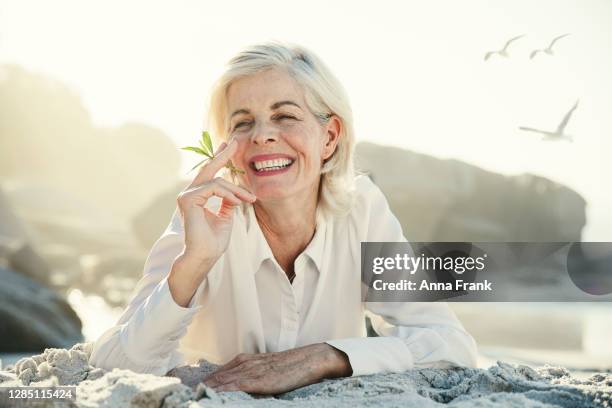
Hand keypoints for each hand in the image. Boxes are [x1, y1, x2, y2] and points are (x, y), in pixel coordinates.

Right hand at [176, 139, 255, 262]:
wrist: (203, 257)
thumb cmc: (212, 243)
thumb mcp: (225, 218)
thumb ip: (227, 203)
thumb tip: (234, 193)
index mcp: (197, 198)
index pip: (209, 175)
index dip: (219, 160)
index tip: (229, 147)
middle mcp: (189, 194)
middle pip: (207, 169)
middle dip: (222, 155)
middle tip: (233, 141)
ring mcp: (186, 196)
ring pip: (217, 181)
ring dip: (236, 190)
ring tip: (250, 199)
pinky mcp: (188, 199)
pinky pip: (214, 188)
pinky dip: (229, 194)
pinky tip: (238, 201)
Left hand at [202, 343, 351, 394]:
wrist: (311, 359)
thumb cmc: (290, 365)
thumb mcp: (266, 368)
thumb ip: (250, 374)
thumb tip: (233, 385)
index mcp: (246, 361)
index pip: (219, 373)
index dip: (205, 382)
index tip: (189, 389)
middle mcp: (246, 364)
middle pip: (217, 377)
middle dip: (202, 386)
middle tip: (184, 393)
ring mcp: (254, 371)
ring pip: (225, 381)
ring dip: (209, 389)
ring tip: (194, 394)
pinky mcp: (263, 380)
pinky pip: (240, 385)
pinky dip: (226, 389)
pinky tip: (216, 393)